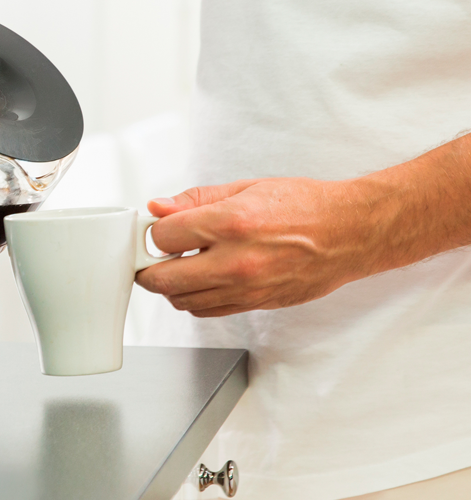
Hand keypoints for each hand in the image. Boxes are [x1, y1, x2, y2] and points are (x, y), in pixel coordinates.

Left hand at [136, 178, 381, 317]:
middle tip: (152, 256)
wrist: (350, 233)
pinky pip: (206, 312)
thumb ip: (196, 199)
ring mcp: (245, 288)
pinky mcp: (255, 304)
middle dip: (148, 267)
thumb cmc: (305, 206)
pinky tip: (201, 280)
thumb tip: (158, 208)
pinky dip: (194, 299)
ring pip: (182, 300)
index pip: (163, 237)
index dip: (154, 233)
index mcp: (231, 223)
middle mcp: (236, 261)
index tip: (159, 229)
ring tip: (180, 265)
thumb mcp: (245, 188)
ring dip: (171, 286)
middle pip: (163, 279)